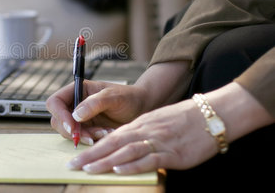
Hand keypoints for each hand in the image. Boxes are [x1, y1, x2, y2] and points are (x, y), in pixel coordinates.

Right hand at [46, 80, 146, 144]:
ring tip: (105, 133)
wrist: (141, 109)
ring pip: (69, 132)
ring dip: (84, 137)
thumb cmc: (128, 97)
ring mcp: (79, 118)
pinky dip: (92, 140)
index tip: (73, 127)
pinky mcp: (86, 130)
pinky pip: (81, 139)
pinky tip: (106, 135)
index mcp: (76, 90)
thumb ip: (94, 103)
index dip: (60, 115)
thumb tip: (76, 115)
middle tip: (91, 137)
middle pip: (58, 120)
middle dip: (73, 131)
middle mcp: (74, 104)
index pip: (55, 102)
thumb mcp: (114, 97)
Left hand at [66, 98, 217, 173]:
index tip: (77, 156)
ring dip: (105, 161)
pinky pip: (149, 159)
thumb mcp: (159, 122)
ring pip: (125, 151)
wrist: (211, 115)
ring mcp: (157, 141)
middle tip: (72, 164)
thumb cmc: (186, 120)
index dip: (93, 147)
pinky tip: (119, 169)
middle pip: (112, 143)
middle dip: (90, 155)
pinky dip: (133, 165)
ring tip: (88, 168)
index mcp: (141, 124)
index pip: (112, 137)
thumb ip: (142, 133)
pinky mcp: (172, 153)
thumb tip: (127, 147)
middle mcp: (144, 131)